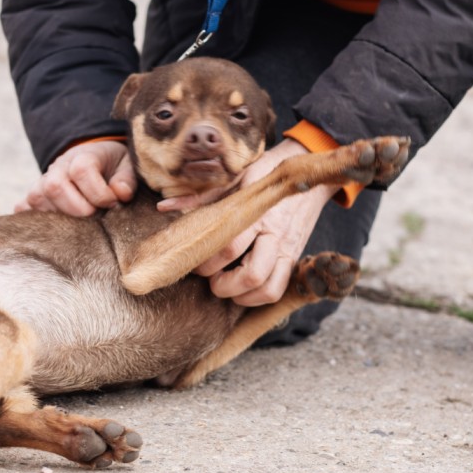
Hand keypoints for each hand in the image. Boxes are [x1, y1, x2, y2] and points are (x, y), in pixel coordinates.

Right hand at [15, 141, 136, 215]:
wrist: (94, 161)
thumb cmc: (113, 167)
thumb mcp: (127, 166)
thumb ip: (127, 179)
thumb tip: (120, 193)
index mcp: (82, 156)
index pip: (81, 171)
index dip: (99, 193)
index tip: (114, 204)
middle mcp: (57, 168)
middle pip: (54, 187)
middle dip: (79, 209)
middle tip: (96, 217)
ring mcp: (41, 182)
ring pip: (37, 199)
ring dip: (60, 217)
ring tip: (80, 224)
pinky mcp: (33, 198)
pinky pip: (22, 208)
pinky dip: (33, 220)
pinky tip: (55, 228)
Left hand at [163, 140, 333, 306]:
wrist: (309, 176)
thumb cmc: (267, 175)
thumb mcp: (235, 179)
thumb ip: (201, 197)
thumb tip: (163, 207)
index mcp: (257, 214)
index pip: (230, 248)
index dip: (207, 263)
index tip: (196, 261)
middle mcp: (275, 234)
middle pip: (251, 276)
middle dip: (223, 285)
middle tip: (211, 278)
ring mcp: (288, 249)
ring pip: (268, 289)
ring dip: (242, 296)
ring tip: (227, 286)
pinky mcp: (295, 257)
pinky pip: (280, 288)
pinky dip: (259, 296)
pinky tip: (244, 288)